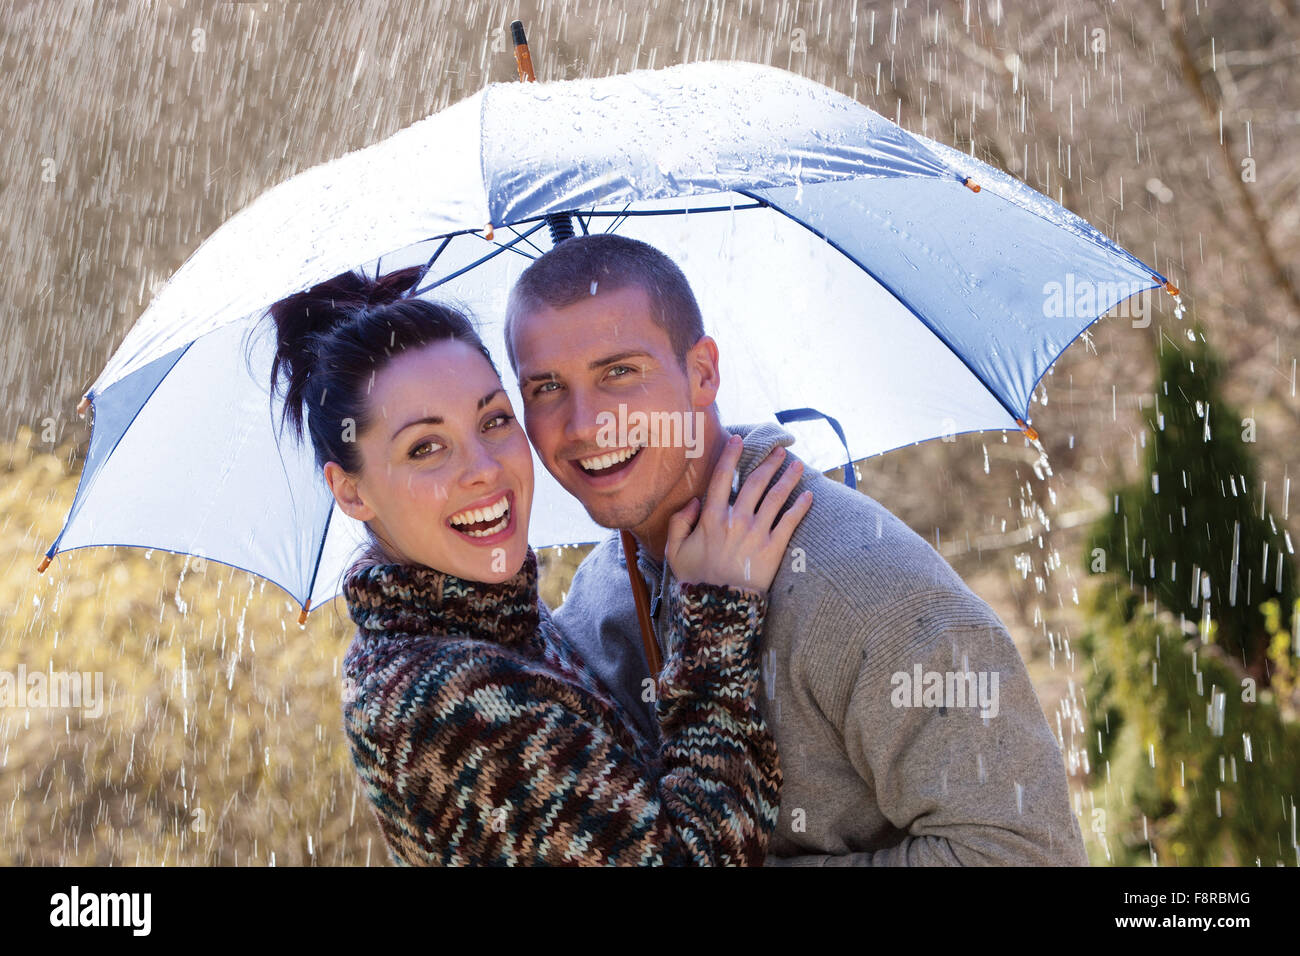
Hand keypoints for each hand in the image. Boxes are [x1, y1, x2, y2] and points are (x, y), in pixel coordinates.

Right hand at [665, 435, 812, 591]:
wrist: (718, 607)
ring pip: (775, 497)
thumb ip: (679, 523)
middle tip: (779, 451)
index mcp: (711, 518)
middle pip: (755, 482)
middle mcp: (736, 520)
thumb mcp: (675, 551)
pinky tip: (808, 496)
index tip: (738, 440)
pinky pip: (789, 522)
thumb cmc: (695, 580)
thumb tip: (693, 501)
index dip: (730, 456)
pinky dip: (800, 507)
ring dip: (788, 479)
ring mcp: (756, 533)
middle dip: (768, 463)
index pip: (722, 478)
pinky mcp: (773, 548)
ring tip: (798, 466)